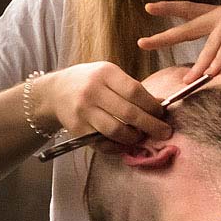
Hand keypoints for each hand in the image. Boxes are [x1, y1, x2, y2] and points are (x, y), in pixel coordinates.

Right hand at [42, 61, 169, 148]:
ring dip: (135, 137)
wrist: (55, 92)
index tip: (162, 114)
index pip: (135, 92)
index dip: (152, 106)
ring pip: (117, 131)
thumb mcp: (110, 76)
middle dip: (151, 126)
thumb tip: (162, 103)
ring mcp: (83, 111)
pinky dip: (118, 146)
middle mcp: (92, 91)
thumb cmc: (90, 83)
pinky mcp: (78, 129)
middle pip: (128, 113)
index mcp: (105, 74)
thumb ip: (134, 89)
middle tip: (165, 132)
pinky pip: (103, 143)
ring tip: (142, 136)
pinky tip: (125, 143)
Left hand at [138, 0, 220, 79]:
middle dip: (165, 36)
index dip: (169, 10)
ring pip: (210, 45)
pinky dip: (220, 60)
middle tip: (142, 43)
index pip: (190, 11)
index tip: (149, 8)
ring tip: (188, 79)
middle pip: (188, 25)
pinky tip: (212, 73)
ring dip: (200, 65)